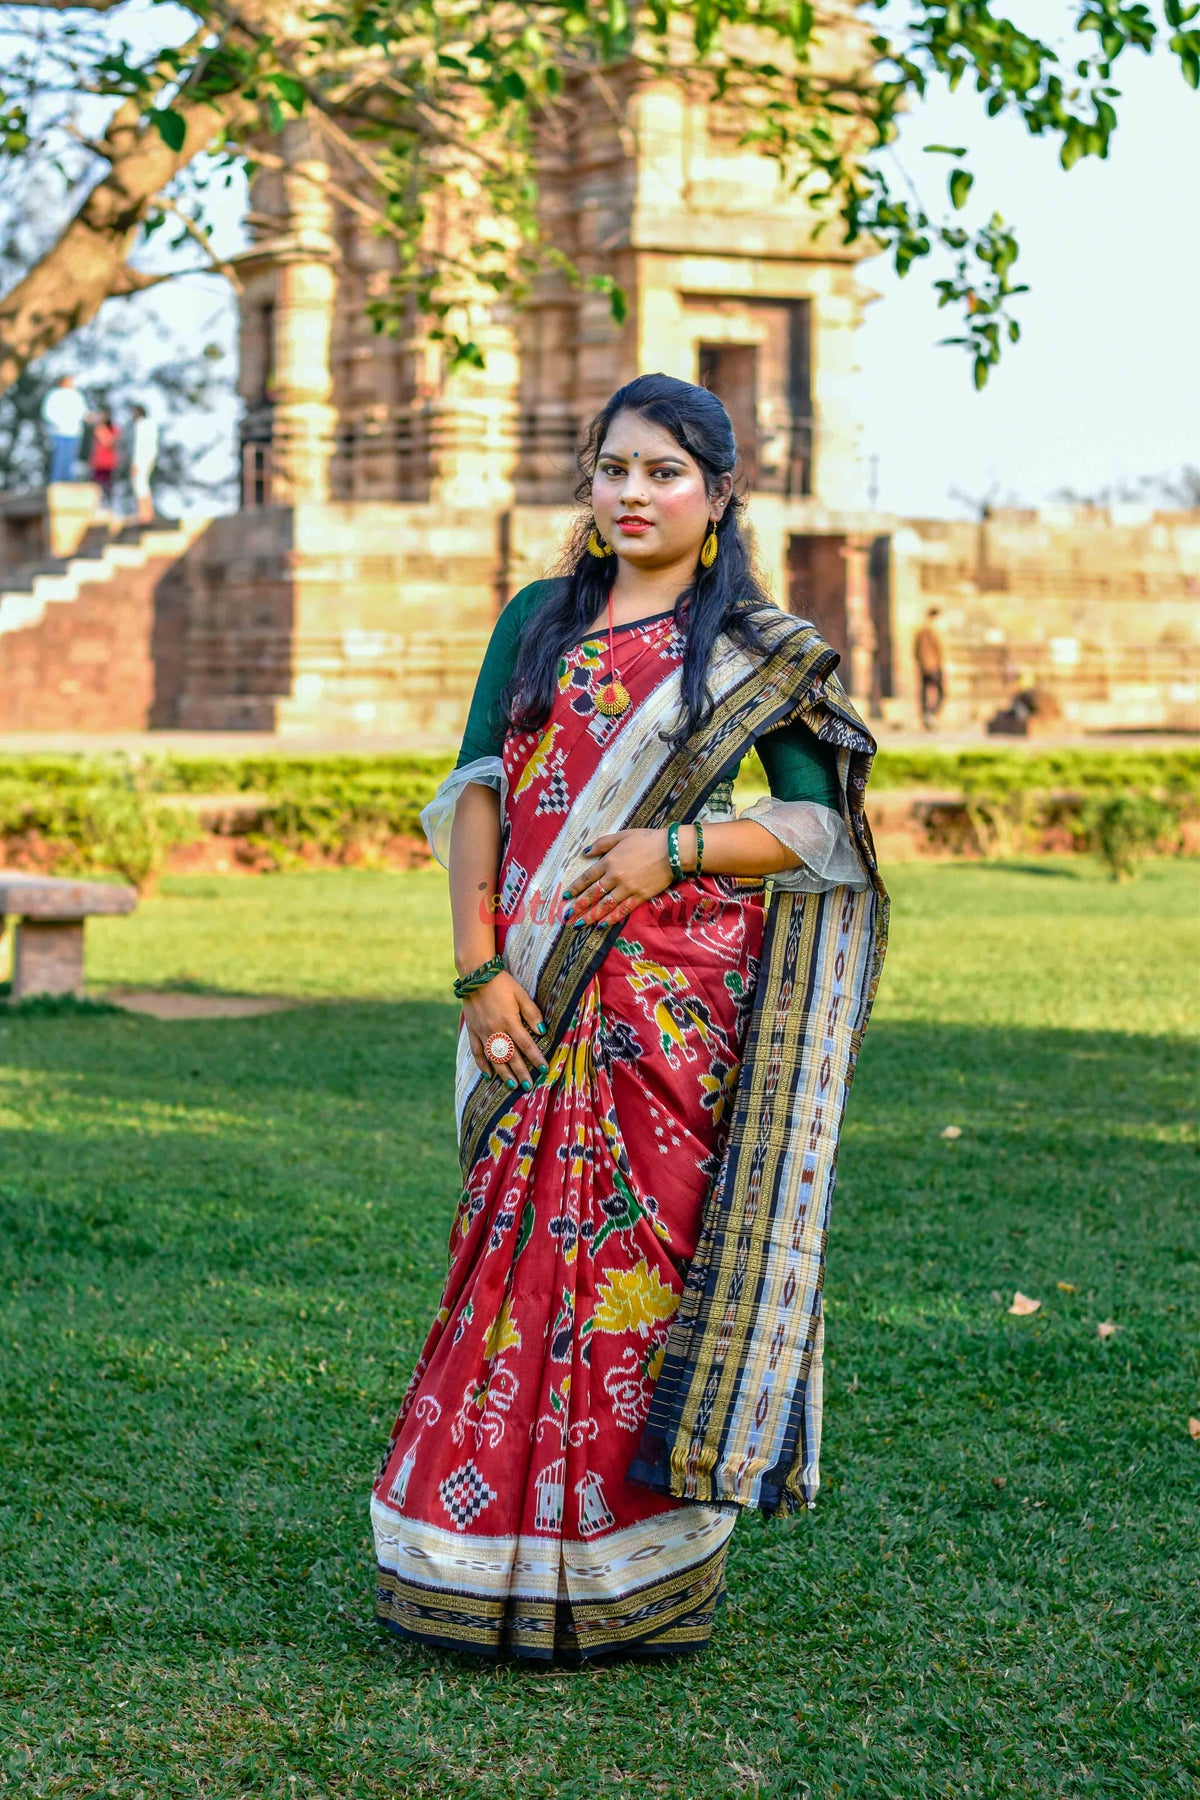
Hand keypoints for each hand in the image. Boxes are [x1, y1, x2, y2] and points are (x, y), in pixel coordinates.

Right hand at [461, 971, 547, 1090]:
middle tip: (528, 1086)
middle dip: (521, 1072)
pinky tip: (488, 1075)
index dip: (536, 1058)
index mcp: (510, 1021)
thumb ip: (532, 1013)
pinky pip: (477, 1052)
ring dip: (503, 1074)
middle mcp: (496, 1030)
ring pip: (494, 1058)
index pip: (526, 1045)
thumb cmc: (502, 984)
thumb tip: (542, 1031)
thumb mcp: (521, 994)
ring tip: (512, 1086)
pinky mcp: (472, 1031)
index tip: (544, 1069)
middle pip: (511, 1056)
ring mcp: (482, 1032)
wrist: (476, 975)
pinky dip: (482, 1065)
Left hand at [562, 828, 675, 926]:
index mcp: (609, 861)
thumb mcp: (622, 835)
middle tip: (566, 916)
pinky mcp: (640, 896)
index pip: (587, 877)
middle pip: (593, 894)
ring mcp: (627, 888)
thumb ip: (602, 844)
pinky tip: (601, 925)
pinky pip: (623, 910)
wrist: (672, 850)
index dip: (575, 888)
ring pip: (605, 905)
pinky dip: (611, 918)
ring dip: (590, 916)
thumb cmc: (647, 839)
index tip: (566, 897)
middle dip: (578, 906)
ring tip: (579, 924)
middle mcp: (615, 877)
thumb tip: (585, 852)